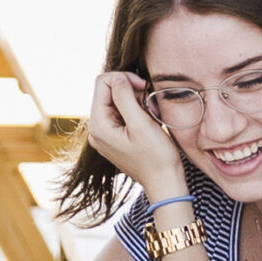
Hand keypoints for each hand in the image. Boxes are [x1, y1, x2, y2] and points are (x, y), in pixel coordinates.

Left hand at [86, 70, 186, 193]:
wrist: (164, 183)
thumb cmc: (156, 157)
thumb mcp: (141, 124)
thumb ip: (125, 97)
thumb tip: (117, 77)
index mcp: (99, 125)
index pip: (102, 83)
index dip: (124, 78)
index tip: (144, 87)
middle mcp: (96, 129)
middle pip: (108, 92)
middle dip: (130, 91)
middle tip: (149, 104)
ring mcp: (104, 134)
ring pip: (116, 102)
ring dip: (135, 102)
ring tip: (151, 116)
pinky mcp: (114, 138)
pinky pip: (121, 114)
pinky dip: (136, 112)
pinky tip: (148, 122)